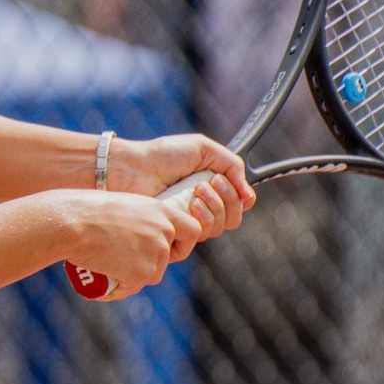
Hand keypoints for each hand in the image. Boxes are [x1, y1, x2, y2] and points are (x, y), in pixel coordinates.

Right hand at [50, 187, 203, 300]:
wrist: (71, 222)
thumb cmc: (86, 210)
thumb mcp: (122, 206)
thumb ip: (138, 219)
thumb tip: (136, 233)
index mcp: (161, 210)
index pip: (192, 230)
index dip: (182, 243)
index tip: (168, 248)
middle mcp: (164, 232)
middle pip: (166, 259)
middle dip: (147, 264)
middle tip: (123, 260)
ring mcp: (155, 254)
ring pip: (150, 275)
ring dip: (132, 276)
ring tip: (108, 268)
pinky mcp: (141, 274)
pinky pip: (131, 287)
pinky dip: (118, 288)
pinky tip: (104, 281)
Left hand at [109, 134, 255, 239]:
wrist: (134, 167)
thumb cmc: (164, 155)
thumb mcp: (203, 149)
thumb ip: (232, 165)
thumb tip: (248, 194)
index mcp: (212, 187)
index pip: (241, 203)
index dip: (239, 195)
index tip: (222, 179)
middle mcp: (204, 206)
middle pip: (234, 217)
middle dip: (227, 198)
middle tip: (207, 182)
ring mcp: (190, 219)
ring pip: (220, 227)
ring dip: (214, 206)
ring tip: (195, 190)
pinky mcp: (178, 231)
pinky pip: (203, 234)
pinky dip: (203, 218)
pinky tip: (190, 203)